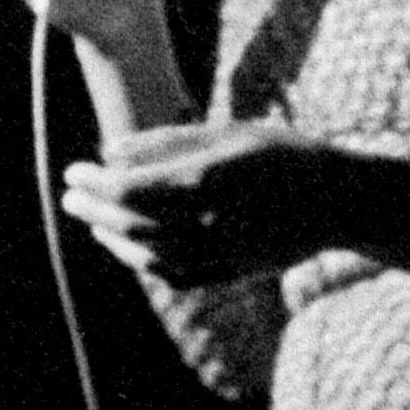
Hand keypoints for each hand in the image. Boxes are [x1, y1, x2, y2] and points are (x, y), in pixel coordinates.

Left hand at [61, 120, 358, 286]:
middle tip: (71, 196)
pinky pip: (173, 275)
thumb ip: (166, 142)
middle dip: (92, 209)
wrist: (338, 201)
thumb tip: (107, 150)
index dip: (91, 184)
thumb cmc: (282, 155)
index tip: (73, 172)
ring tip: (94, 222)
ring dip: (113, 238)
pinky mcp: (230, 272)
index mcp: (206, 181)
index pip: (127, 190)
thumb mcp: (226, 134)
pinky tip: (130, 247)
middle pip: (130, 223)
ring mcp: (220, 253)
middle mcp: (208, 222)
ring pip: (147, 254)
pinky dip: (144, 262)